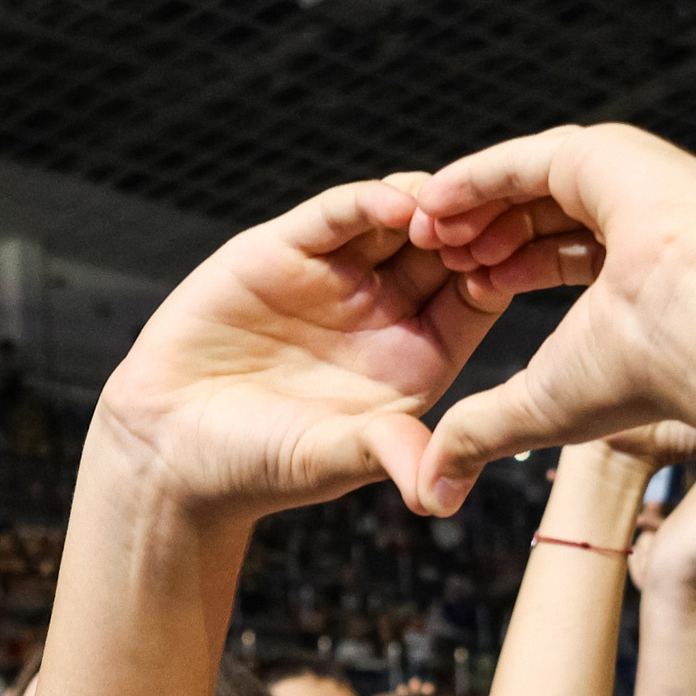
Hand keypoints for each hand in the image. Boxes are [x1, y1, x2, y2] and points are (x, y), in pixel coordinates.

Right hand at [94, 174, 513, 519]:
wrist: (173, 446)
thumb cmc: (262, 465)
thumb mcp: (334, 458)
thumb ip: (387, 453)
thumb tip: (440, 494)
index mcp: (420, 357)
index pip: (479, 299)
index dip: (501, 276)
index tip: (521, 264)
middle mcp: (386, 310)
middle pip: (450, 247)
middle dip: (473, 226)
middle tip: (497, 213)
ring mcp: (339, 275)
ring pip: (400, 218)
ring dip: (431, 205)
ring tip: (448, 209)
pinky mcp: (286, 249)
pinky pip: (340, 213)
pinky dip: (371, 201)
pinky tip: (398, 203)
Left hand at [410, 125, 695, 505]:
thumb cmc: (637, 373)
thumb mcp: (540, 406)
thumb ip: (481, 435)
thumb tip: (431, 494)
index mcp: (639, 270)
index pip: (557, 256)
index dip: (503, 271)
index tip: (464, 286)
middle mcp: (638, 219)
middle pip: (540, 215)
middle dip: (481, 235)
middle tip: (431, 252)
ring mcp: (626, 178)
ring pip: (530, 183)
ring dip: (474, 206)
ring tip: (426, 230)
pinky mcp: (605, 152)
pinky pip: (523, 160)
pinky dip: (475, 176)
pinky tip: (434, 198)